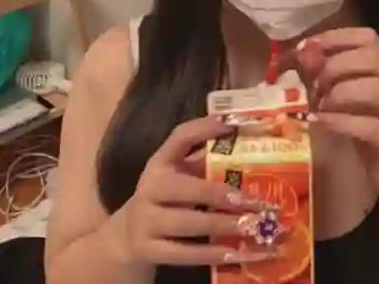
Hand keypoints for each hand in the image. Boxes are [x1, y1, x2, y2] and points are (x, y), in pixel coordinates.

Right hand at [117, 116, 277, 266]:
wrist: (126, 237)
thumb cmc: (164, 198)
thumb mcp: (176, 174)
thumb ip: (203, 160)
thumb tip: (245, 142)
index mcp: (159, 164)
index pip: (179, 137)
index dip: (204, 129)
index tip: (233, 124)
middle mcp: (149, 190)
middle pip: (187, 189)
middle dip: (221, 194)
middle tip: (252, 201)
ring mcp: (146, 222)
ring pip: (188, 223)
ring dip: (223, 224)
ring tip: (252, 226)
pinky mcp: (148, 251)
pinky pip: (183, 254)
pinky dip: (211, 253)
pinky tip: (235, 253)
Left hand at [285, 28, 378, 199]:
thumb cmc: (367, 130)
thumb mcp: (342, 98)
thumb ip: (323, 74)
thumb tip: (301, 52)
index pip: (368, 38)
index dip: (337, 38)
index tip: (308, 46)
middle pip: (373, 58)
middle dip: (336, 67)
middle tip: (315, 86)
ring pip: (376, 88)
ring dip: (340, 93)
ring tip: (320, 105)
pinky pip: (372, 126)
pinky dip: (342, 121)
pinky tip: (321, 122)